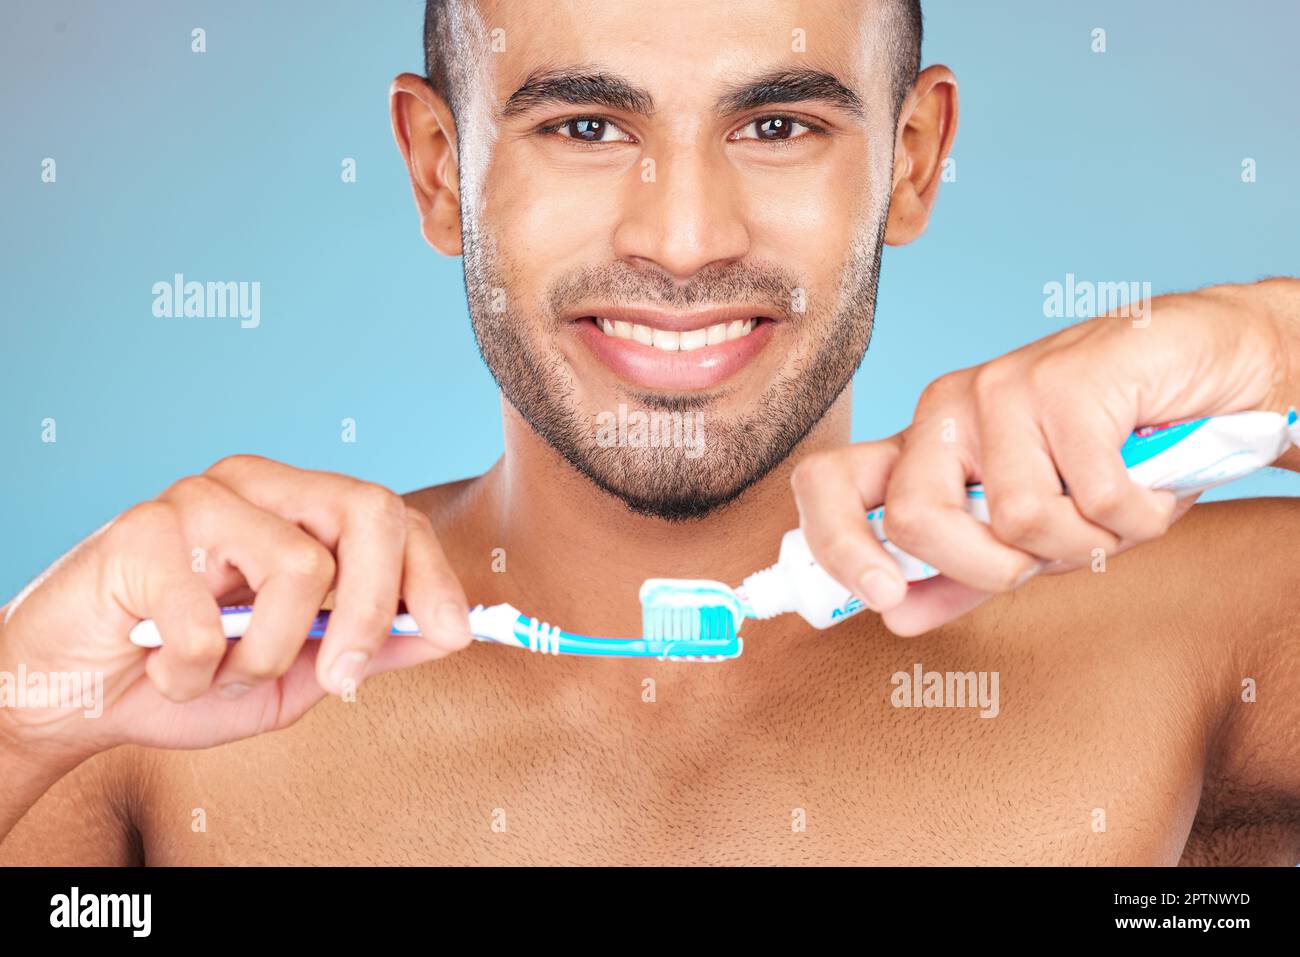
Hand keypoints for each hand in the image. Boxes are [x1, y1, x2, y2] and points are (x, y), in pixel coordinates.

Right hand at [0, 456, 472, 755]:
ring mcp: (201, 498)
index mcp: (302, 510)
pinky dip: (195, 673)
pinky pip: (210, 621)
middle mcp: (261, 486)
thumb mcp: (296, 675)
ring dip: (264, 655)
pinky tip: (162, 665)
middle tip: (341, 680)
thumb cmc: (189, 676)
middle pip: (367, 511)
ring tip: (218, 671)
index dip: (432, 576)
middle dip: (371, 608)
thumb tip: (450, 631)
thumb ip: (369, 647)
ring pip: (299, 567)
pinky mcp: (144, 529)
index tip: (455, 635)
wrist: (73, 694)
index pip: (393, 519)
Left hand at [792, 279, 1298, 635]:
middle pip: (914, 517)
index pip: (828, 482)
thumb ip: (962, 573)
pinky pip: (1093, 497)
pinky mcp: (1065, 379)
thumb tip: (893, 616)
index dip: (833, 546)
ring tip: (1118, 504)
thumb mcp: (1033, 533)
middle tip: (1050, 553)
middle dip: (991, 568)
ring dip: (1088, 541)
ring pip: (1016, 519)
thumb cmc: (1116, 455)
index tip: (881, 598)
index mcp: (924, 447)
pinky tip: (1153, 482)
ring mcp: (1001, 388)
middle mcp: (947, 410)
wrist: (1216, 371)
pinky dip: (1139, 515)